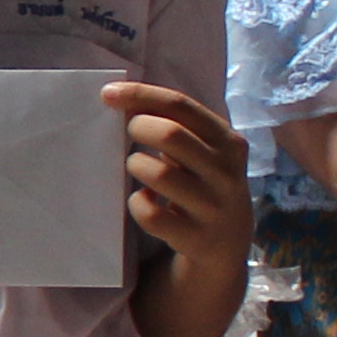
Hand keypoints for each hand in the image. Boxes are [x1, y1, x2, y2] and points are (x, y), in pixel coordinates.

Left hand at [106, 84, 249, 271]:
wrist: (228, 243)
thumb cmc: (203, 183)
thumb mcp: (205, 151)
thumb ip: (177, 126)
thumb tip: (122, 98)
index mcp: (228, 141)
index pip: (180, 106)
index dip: (141, 94)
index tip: (107, 94)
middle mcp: (226, 172)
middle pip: (170, 134)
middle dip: (138, 128)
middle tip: (129, 133)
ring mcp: (212, 206)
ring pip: (158, 174)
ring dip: (137, 165)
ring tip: (139, 167)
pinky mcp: (195, 236)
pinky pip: (150, 214)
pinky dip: (138, 204)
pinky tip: (145, 201)